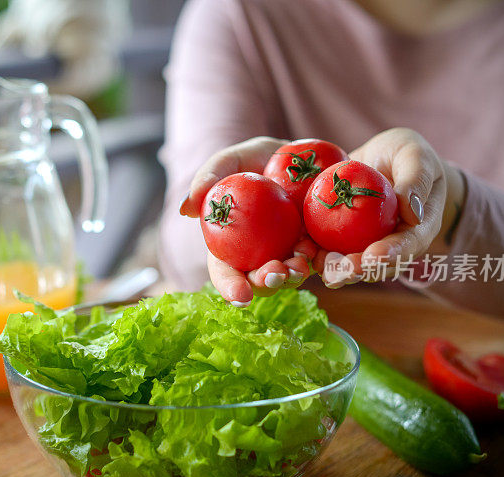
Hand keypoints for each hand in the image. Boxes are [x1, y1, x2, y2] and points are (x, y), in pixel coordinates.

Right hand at [179, 137, 316, 304]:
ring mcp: (288, 252)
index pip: (225, 272)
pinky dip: (317, 259)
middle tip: (275, 274)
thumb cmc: (256, 158)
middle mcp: (258, 255)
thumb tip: (184, 210)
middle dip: (266, 283)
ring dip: (294, 275)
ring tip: (299, 263)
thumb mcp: (231, 160)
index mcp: (231, 244)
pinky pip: (318, 259)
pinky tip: (315, 248)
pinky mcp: (315, 245)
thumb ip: (207, 178)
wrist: (301, 152)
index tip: (241, 296)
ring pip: (290, 275)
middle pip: (259, 280)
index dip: (230, 287)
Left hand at [314, 128, 465, 287]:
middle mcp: (390, 243)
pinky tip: (300, 250)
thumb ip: (417, 179)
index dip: (391, 255)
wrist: (380, 157)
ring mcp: (363, 243)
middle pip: (376, 265)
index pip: (408, 246)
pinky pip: (325, 247)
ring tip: (318, 267)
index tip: (373, 258)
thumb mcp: (415, 156)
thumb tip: (414, 213)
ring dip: (332, 269)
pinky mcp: (339, 236)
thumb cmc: (406, 154)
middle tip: (339, 271)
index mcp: (417, 229)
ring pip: (349, 263)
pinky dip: (313, 251)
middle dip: (357, 270)